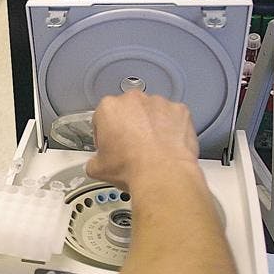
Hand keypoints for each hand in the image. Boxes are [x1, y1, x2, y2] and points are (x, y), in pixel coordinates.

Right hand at [85, 91, 199, 189]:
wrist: (163, 174)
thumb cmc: (131, 167)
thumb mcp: (98, 168)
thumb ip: (94, 160)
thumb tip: (97, 163)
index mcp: (109, 107)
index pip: (103, 117)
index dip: (106, 134)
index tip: (111, 145)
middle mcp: (133, 99)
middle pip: (128, 110)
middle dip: (129, 124)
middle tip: (132, 146)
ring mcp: (158, 103)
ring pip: (151, 111)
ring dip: (150, 124)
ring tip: (152, 147)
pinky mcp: (180, 110)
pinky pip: (173, 116)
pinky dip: (171, 127)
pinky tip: (168, 144)